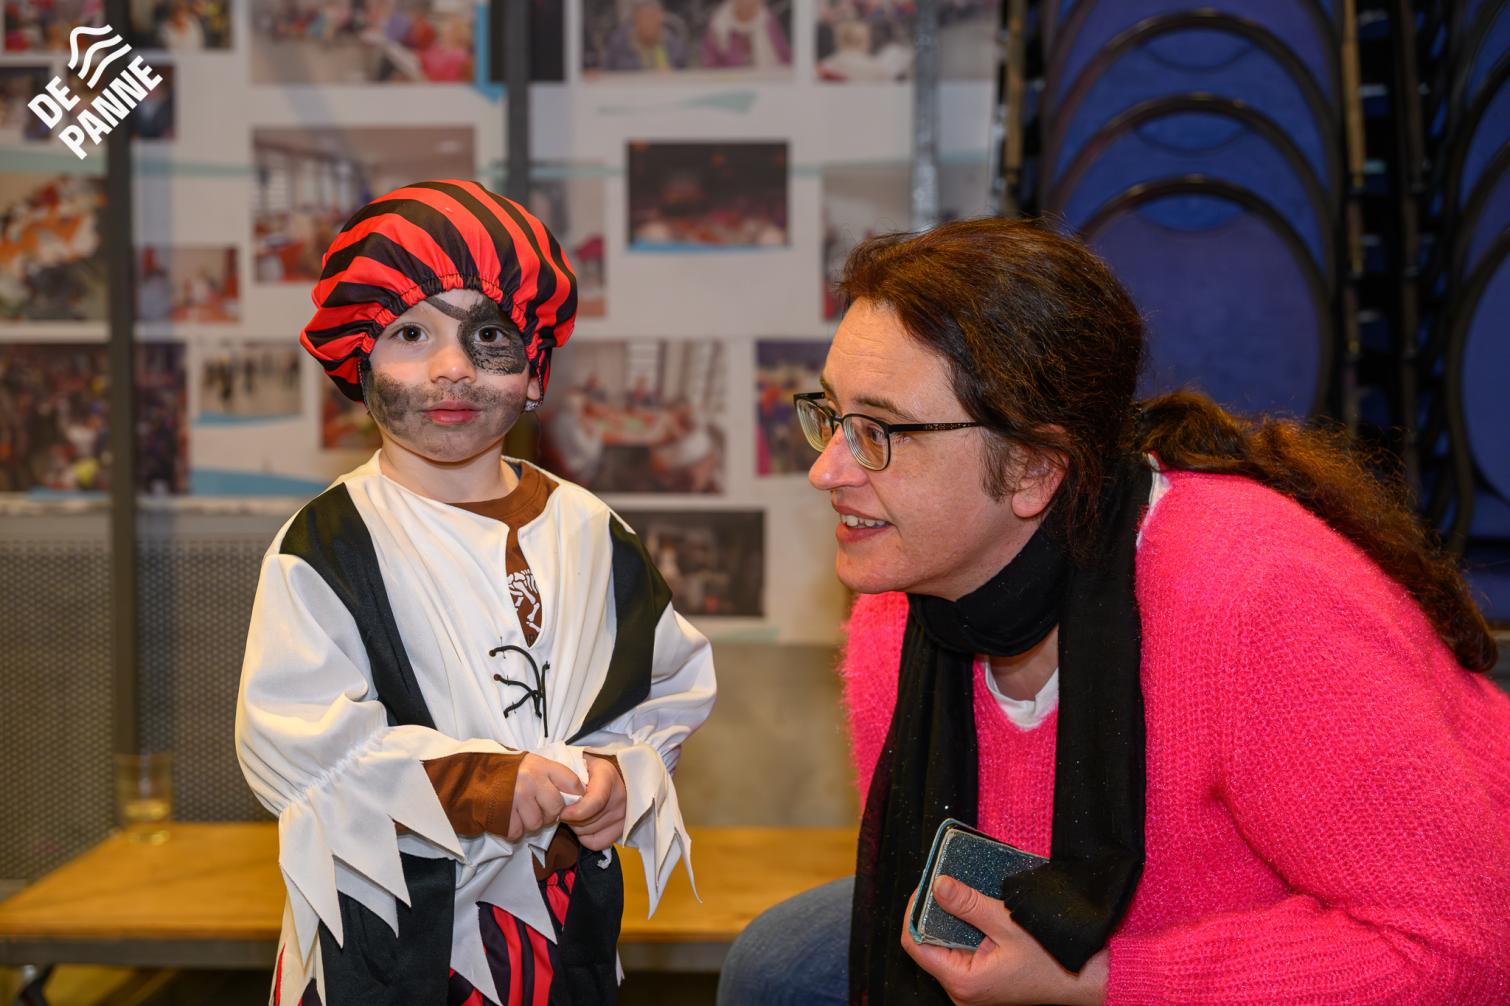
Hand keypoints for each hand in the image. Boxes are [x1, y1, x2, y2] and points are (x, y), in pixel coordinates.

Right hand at [506, 753, 583, 841]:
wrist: (473, 775)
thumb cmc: (508, 771)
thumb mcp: (532, 763)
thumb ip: (552, 775)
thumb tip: (577, 793)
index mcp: (541, 765)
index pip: (572, 782)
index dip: (575, 794)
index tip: (571, 799)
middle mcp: (530, 780)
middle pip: (556, 808)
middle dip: (550, 813)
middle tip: (539, 808)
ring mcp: (516, 797)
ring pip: (537, 823)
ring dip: (531, 822)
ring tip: (522, 811)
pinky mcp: (503, 813)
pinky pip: (518, 831)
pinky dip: (515, 829)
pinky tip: (510, 817)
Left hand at [558, 753, 627, 850]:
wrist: (607, 772)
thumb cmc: (586, 768)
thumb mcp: (576, 763)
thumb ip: (566, 776)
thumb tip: (553, 793)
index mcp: (608, 775)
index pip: (595, 802)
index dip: (575, 812)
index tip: (562, 813)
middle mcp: (619, 795)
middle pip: (588, 820)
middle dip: (571, 818)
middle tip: (566, 809)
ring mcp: (623, 813)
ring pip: (589, 831)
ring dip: (576, 826)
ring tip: (574, 814)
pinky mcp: (621, 827)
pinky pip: (597, 842)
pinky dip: (585, 837)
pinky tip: (582, 824)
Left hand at [901, 877, 1107, 1005]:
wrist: (1085, 980)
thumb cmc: (1052, 959)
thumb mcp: (1007, 923)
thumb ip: (969, 904)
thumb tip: (938, 886)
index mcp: (962, 981)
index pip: (915, 943)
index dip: (916, 910)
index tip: (927, 884)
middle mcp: (962, 990)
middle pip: (928, 943)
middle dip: (935, 910)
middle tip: (946, 882)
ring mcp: (972, 987)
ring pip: (945, 945)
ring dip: (951, 918)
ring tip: (962, 892)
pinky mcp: (982, 980)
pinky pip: (962, 950)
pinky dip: (965, 929)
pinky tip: (976, 911)